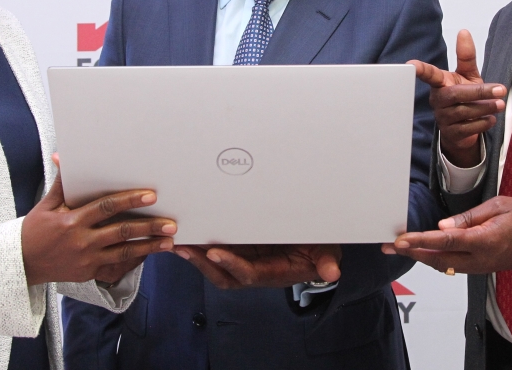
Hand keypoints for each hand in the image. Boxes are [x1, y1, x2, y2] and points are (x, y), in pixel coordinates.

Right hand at [21, 155, 176, 285]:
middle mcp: (82, 241)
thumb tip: (64, 156)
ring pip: (124, 252)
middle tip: (171, 223)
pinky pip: (117, 267)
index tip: (151, 196)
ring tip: (170, 242)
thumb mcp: (47, 205)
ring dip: (149, 247)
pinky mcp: (89, 273)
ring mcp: (87, 260)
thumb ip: (62, 184)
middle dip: (148, 227)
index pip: (106, 207)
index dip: (130, 200)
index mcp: (73, 221)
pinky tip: (151, 254)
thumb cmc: (35, 230)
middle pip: (121, 232)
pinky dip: (135, 261)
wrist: (21, 263)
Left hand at [175, 244, 342, 289]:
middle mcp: (256, 271)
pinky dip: (201, 247)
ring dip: (197, 257)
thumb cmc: (318, 249)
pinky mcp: (241, 250)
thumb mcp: (326, 252)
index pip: (250, 273)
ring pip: (217, 266)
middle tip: (185, 248)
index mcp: (274, 272)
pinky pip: (217, 252)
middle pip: (225, 275)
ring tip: (178, 243)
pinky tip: (186, 236)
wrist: (315, 247)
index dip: (233, 265)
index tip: (216, 253)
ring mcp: (246, 262)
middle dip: (203, 264)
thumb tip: (333, 273)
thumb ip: (326, 261)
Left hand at [381, 197, 511, 275]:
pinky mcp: (478, 268)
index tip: (402, 239)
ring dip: (420, 257)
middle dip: (411, 253)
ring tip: (399, 249)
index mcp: (484, 240)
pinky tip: (421, 252)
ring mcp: (478, 266)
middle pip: (438, 258)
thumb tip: (442, 225)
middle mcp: (479, 258)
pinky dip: (433, 259)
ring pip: (443, 265)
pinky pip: (451, 265)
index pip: (446, 241)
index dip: (421, 241)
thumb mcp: (498, 207)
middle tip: (389, 247)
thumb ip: (469, 218)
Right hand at [408, 29, 505, 166]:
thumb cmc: (465, 97)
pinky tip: (490, 119)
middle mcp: (438, 100)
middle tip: (501, 89)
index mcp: (441, 83)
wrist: (465, 128)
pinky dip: (483, 123)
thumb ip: (466, 56)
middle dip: (480, 92)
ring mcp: (443, 118)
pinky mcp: (451, 133)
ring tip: (499, 104)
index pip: (429, 74)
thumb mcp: (468, 75)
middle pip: (456, 94)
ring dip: (485, 108)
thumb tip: (464, 32)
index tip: (410, 64)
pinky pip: (467, 128)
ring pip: (464, 112)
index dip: (421, 69)